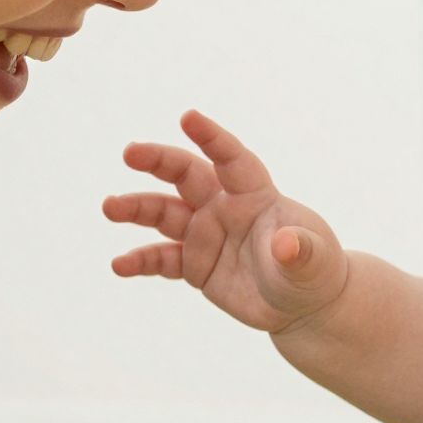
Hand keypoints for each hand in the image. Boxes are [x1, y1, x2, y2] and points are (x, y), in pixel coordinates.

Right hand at [104, 111, 347, 333]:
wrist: (302, 305)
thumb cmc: (313, 271)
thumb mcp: (312, 261)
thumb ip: (300, 250)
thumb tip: (286, 245)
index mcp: (255, 195)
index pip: (231, 158)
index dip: (212, 138)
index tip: (189, 117)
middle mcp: (224, 207)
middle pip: (185, 174)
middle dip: (158, 161)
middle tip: (129, 153)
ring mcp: (206, 234)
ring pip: (164, 213)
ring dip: (136, 208)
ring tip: (109, 208)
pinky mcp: (195, 264)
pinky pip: (161, 259)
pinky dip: (140, 261)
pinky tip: (119, 265)